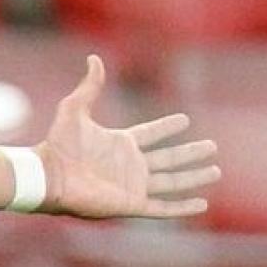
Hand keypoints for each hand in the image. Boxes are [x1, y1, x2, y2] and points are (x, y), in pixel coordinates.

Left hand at [34, 55, 218, 218]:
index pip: (151, 133)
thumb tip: (94, 58)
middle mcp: (130, 164)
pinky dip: (183, 207)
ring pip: (172, 182)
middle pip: (169, 158)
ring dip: (194, 177)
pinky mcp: (132, 204)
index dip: (167, 127)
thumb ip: (89, 86)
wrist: (49, 176)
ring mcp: (133, 185)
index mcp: (120, 143)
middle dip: (190, 153)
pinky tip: (202, 204)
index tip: (185, 119)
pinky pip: (164, 208)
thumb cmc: (58, 144)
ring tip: (216, 171)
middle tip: (212, 146)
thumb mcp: (74, 108)